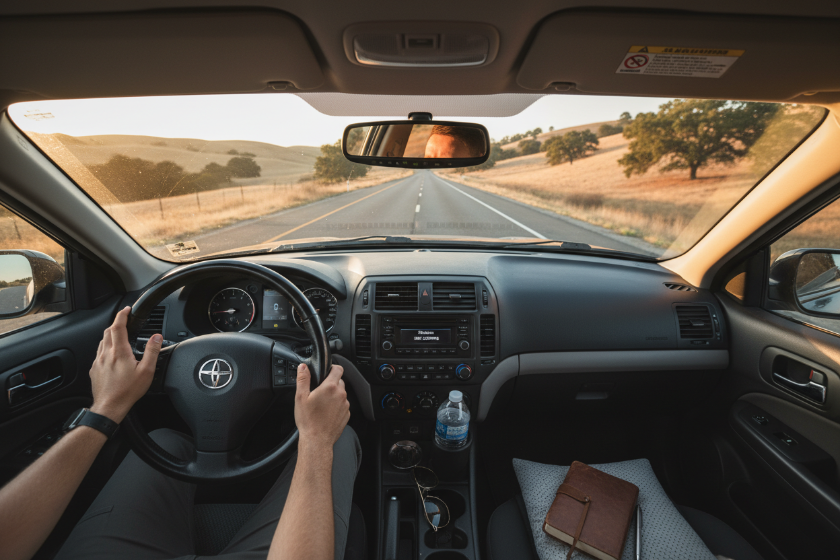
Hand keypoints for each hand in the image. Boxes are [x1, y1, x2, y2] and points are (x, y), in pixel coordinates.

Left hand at [89, 306, 161, 422]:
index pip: (118, 326)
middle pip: (107, 331)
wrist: (109, 407)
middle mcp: (106, 354)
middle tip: (124, 322)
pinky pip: (99, 353)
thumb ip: (152, 351)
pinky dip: (106, 349)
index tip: (127, 310)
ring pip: (102, 342)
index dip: (122, 315)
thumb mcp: (147, 371)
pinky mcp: (94, 370)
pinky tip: (112, 356)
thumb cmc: (128, 391)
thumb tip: (157, 337)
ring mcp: (98, 362)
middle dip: (116, 324)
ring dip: (110, 336)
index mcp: (119, 352)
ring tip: (119, 338)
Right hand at [294, 363, 349, 451]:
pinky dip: (336, 406)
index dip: (332, 368)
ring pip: (341, 394)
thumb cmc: (308, 420)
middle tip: (319, 392)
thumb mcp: (300, 397)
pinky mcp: (347, 414)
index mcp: (330, 387)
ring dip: (334, 395)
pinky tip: (326, 413)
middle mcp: (341, 394)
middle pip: (339, 381)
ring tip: (322, 404)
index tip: (326, 372)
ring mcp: (345, 405)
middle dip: (330, 383)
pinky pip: (343, 405)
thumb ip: (303, 379)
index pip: (338, 369)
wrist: (317, 440)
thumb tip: (303, 367)